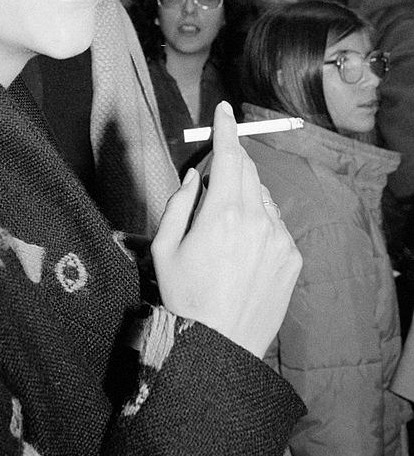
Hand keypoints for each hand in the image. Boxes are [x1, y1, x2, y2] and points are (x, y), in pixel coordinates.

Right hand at [151, 101, 301, 358]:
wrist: (220, 346)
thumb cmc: (184, 297)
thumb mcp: (164, 248)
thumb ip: (179, 203)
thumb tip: (195, 175)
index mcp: (221, 213)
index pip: (228, 156)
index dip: (225, 128)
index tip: (225, 109)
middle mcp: (256, 219)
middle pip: (248, 170)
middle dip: (233, 159)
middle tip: (218, 163)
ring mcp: (278, 238)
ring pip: (262, 197)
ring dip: (244, 195)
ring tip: (224, 226)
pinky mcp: (292, 257)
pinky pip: (276, 224)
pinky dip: (260, 221)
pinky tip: (242, 247)